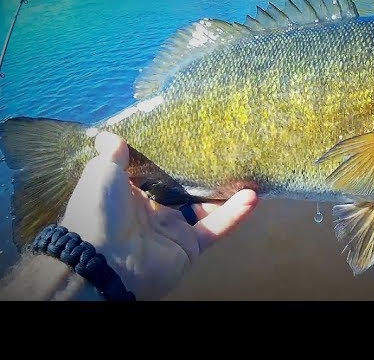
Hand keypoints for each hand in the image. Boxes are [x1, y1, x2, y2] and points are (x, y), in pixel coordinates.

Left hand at [60, 131, 258, 299]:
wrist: (102, 260)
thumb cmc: (99, 210)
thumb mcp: (101, 173)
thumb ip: (112, 155)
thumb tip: (110, 135)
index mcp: (132, 194)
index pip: (157, 172)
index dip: (173, 157)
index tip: (193, 137)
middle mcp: (154, 212)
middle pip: (187, 189)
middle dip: (207, 174)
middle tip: (228, 152)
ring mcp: (174, 229)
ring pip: (207, 207)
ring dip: (228, 193)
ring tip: (249, 172)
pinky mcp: (190, 246)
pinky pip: (215, 228)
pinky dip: (234, 214)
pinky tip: (252, 197)